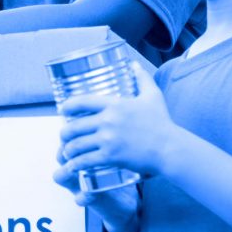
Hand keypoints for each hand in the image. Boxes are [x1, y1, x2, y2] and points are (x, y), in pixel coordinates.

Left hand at [57, 62, 173, 179]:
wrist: (169, 148)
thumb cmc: (162, 123)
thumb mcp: (152, 96)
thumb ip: (142, 78)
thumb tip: (133, 63)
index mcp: (114, 104)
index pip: (81, 101)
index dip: (67, 106)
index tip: (62, 111)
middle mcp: (108, 120)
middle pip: (73, 126)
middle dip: (64, 133)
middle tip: (65, 137)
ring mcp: (108, 140)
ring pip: (75, 145)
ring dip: (67, 150)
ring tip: (67, 152)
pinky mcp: (110, 157)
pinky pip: (84, 161)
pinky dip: (73, 165)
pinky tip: (71, 167)